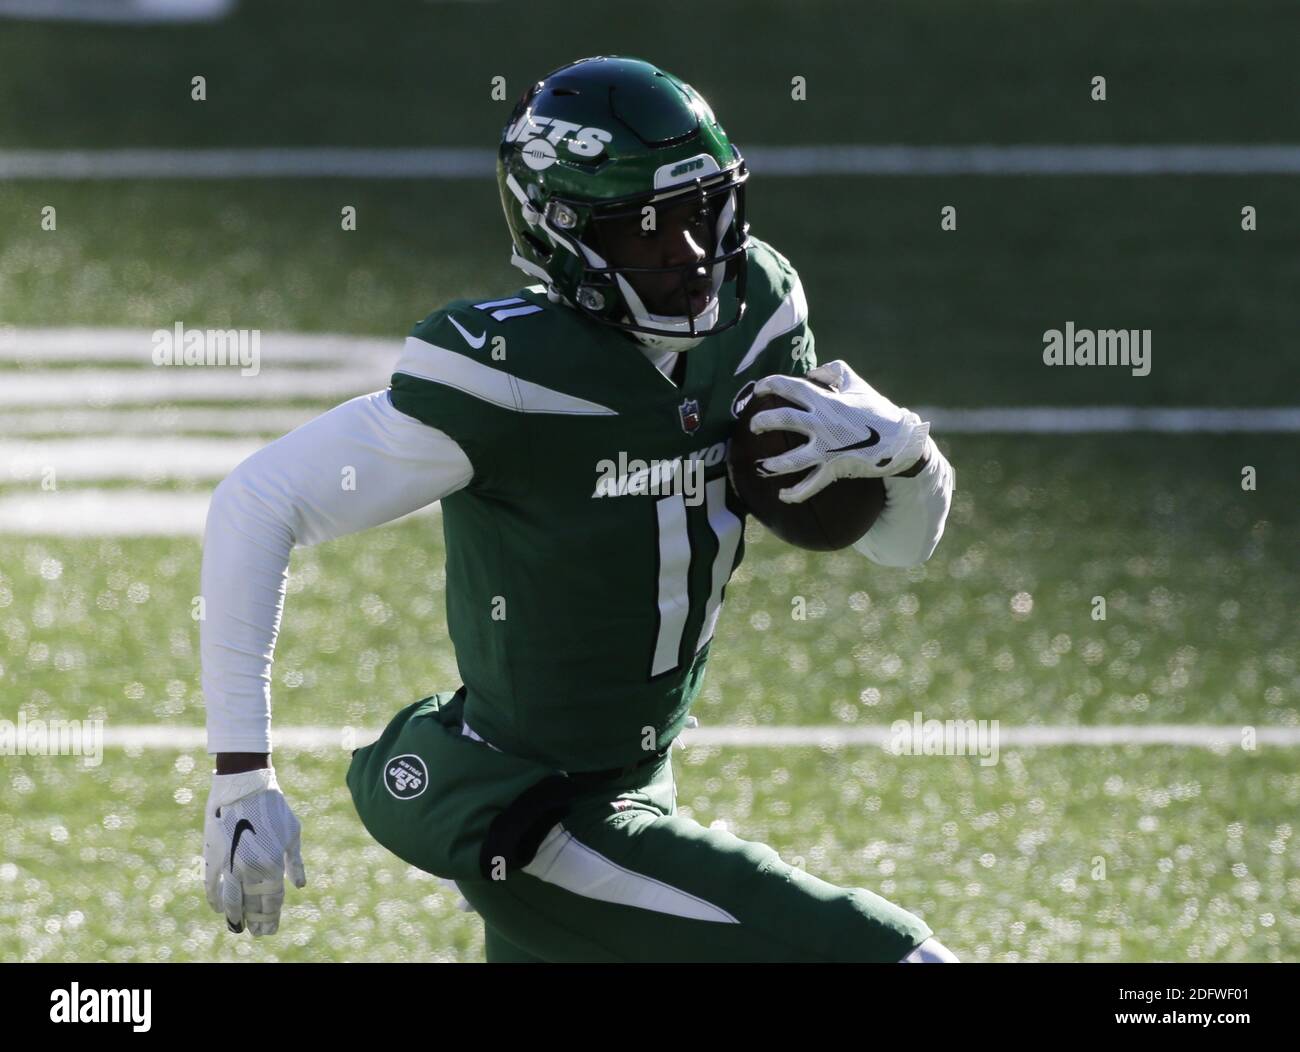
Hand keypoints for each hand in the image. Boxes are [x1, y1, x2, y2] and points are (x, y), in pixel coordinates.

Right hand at [203, 767, 305, 935]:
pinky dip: (215, 899)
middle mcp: (251, 869)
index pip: (272, 900)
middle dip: (255, 921)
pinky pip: (211, 885)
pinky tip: (219, 909)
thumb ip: (295, 863)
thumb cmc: (274, 808)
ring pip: (230, 900)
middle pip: (251, 904)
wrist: (244, 786)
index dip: (271, 917)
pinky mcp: (213, 856)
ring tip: (237, 927)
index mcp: (273, 864)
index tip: (270, 929)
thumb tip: (299, 885)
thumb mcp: (292, 834)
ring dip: (234, 916)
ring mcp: (230, 864)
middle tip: (257, 933)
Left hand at [749, 360, 930, 502]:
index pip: (790, 387)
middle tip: (754, 425)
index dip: (770, 384)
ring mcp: (827, 448)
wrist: (901, 440)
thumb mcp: (858, 384)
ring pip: (792, 459)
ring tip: (761, 466)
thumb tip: (813, 371)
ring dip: (773, 464)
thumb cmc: (878, 410)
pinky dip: (795, 493)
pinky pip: (811, 484)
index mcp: (826, 400)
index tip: (759, 388)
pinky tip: (782, 496)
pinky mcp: (834, 468)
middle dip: (763, 421)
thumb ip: (835, 371)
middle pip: (783, 419)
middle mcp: (822, 423)